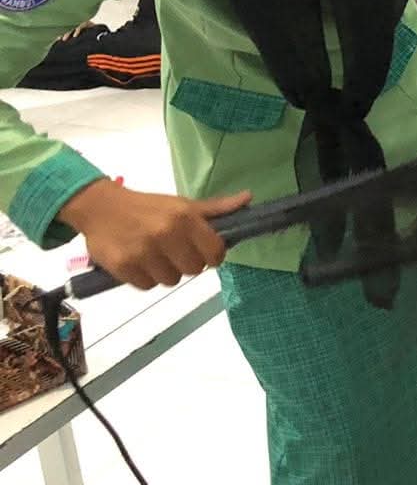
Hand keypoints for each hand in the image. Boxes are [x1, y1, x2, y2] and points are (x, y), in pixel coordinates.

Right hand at [58, 179, 246, 289]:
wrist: (100, 207)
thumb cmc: (148, 207)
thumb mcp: (182, 204)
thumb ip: (216, 208)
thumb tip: (248, 198)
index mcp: (185, 217)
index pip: (215, 253)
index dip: (212, 255)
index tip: (203, 252)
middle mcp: (166, 234)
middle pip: (194, 270)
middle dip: (187, 263)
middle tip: (174, 252)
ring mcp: (144, 252)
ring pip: (171, 280)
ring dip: (165, 272)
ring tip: (155, 255)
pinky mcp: (124, 267)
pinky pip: (147, 286)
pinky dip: (145, 278)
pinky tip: (139, 261)